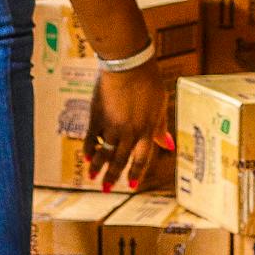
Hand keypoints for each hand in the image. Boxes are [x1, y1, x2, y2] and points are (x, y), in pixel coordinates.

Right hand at [84, 65, 172, 191]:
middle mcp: (130, 132)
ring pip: (105, 153)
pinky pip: (91, 138)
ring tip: (92, 178)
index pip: (142, 158)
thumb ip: (160, 127)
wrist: (129, 65)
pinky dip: (89, 149)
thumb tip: (168, 145)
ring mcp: (113, 126)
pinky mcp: (98, 117)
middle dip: (113, 176)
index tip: (131, 184)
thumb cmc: (148, 82)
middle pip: (121, 160)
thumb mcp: (160, 105)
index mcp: (147, 129)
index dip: (136, 173)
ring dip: (98, 167)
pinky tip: (86, 157)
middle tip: (106, 189)